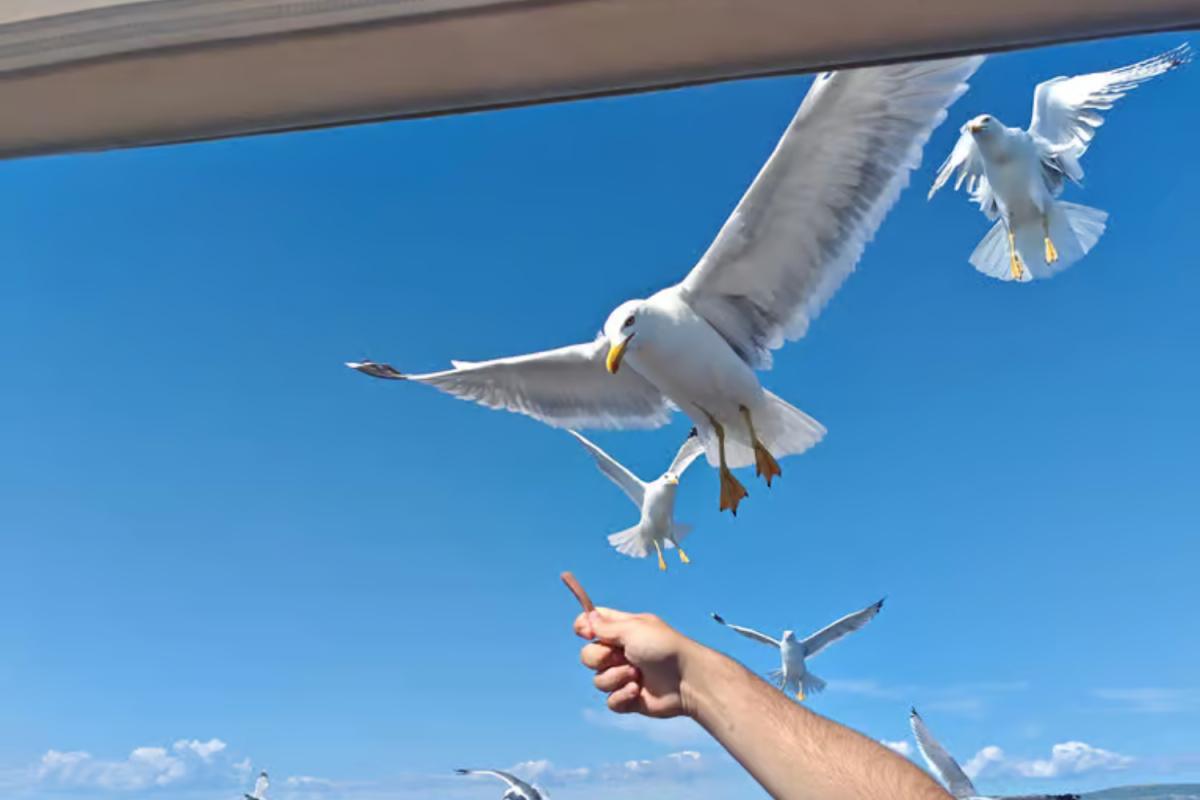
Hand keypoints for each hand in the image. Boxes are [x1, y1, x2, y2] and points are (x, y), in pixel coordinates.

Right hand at [574, 607, 699, 718]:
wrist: (688, 680)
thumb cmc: (665, 648)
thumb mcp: (633, 629)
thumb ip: (606, 626)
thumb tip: (587, 618)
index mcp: (622, 630)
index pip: (593, 624)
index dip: (584, 627)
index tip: (585, 632)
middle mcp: (621, 652)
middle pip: (588, 655)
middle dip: (600, 657)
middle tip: (620, 656)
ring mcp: (624, 676)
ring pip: (598, 680)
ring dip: (616, 677)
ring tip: (637, 675)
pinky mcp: (629, 698)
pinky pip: (610, 701)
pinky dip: (622, 696)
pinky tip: (638, 691)